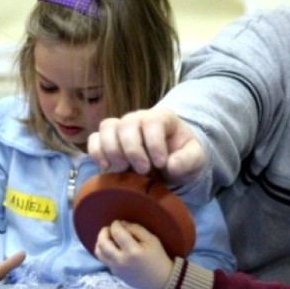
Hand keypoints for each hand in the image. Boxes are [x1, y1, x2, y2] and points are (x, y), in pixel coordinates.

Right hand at [87, 107, 204, 184]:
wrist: (170, 163)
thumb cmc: (182, 157)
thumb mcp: (196, 159)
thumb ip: (189, 160)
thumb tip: (170, 165)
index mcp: (162, 118)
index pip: (152, 122)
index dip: (154, 143)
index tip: (160, 164)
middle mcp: (139, 118)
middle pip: (127, 124)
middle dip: (133, 149)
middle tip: (143, 171)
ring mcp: (121, 128)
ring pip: (107, 128)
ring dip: (112, 150)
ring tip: (123, 170)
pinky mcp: (108, 141)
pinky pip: (94, 139)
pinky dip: (96, 152)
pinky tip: (105, 168)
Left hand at [95, 220, 173, 288]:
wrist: (160, 281)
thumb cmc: (158, 258)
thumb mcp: (152, 239)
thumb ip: (136, 229)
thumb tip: (122, 224)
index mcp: (132, 251)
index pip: (117, 233)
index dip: (115, 224)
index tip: (118, 222)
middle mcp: (121, 260)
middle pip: (102, 243)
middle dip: (103, 232)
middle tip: (109, 229)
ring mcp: (116, 268)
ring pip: (99, 253)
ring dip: (100, 242)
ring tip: (108, 238)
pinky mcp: (115, 274)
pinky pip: (104, 260)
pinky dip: (104, 251)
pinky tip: (112, 248)